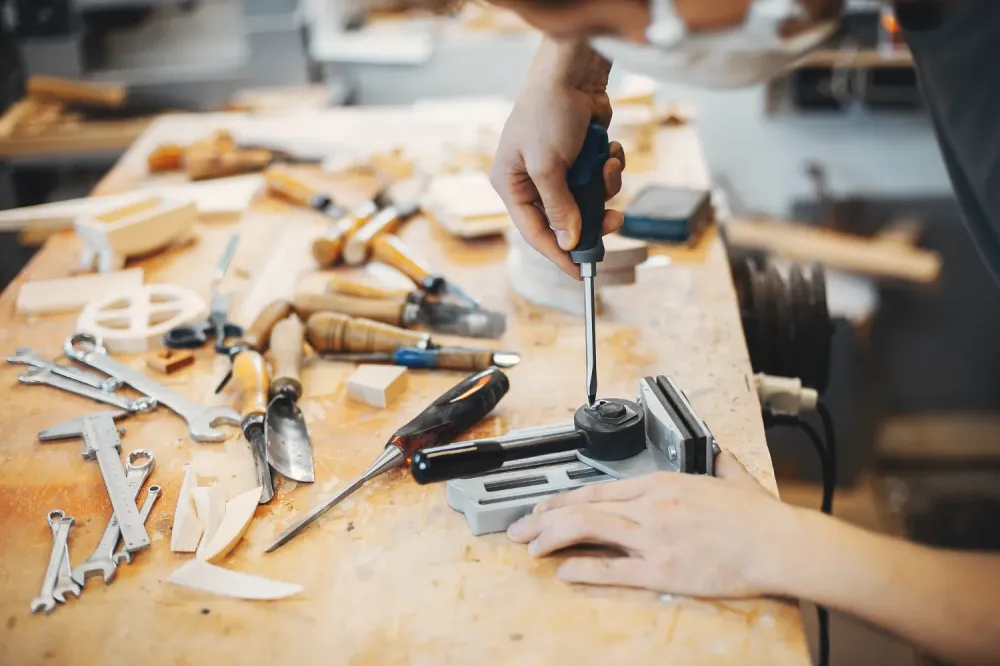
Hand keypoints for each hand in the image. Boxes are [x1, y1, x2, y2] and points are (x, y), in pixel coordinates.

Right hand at [491, 39, 624, 277]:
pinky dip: (609, 166)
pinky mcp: (582, 157)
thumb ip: (559, 208)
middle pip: (566, 220)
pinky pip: (600, 178)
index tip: (580, 272)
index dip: (557, 254)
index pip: (534, 232)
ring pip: (588, 201)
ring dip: (605, 186)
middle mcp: (532, 181)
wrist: (573, 71)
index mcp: (511, 185)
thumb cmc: (547, 112)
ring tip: (608, 163)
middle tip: (615, 221)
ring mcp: (559, 169)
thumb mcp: (548, 166)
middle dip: (593, 218)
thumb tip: (569, 241)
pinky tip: (609, 147)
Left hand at [507, 452, 802, 597]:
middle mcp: (650, 506)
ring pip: (589, 530)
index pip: (598, 489)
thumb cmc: (758, 515)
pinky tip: (564, 571)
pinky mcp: (663, 570)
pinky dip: (584, 569)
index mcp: (662, 483)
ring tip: (531, 547)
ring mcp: (654, 538)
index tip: (543, 506)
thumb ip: (716, 463)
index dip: (563, 499)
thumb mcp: (731, 476)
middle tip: (519, 528)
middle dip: (543, 518)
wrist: (779, 542)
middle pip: (583, 508)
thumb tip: (716, 452)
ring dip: (552, 538)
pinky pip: (613, 569)